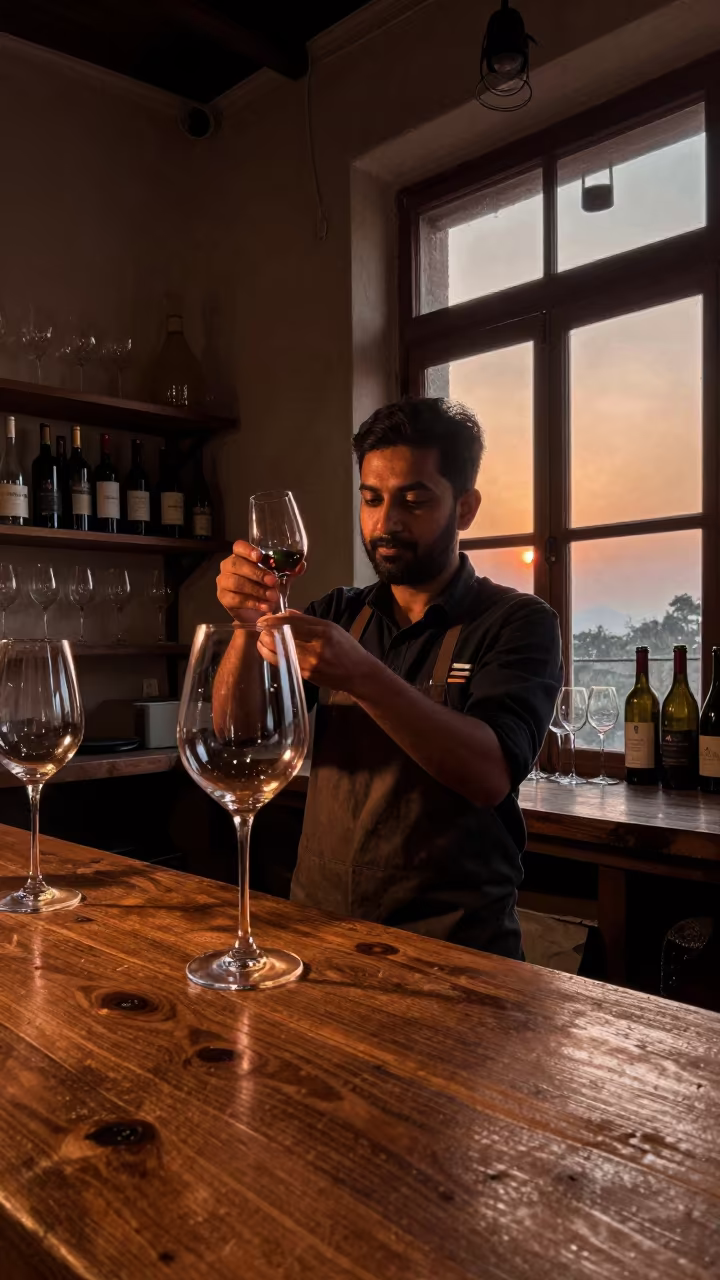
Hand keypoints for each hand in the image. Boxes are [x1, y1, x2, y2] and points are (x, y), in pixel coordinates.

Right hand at [216, 539, 305, 622]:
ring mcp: (223, 582)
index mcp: (240, 556)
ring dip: (257, 590)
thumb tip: (301, 565)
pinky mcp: (224, 598)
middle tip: (274, 582)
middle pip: (237, 564)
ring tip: (272, 597)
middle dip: (257, 573)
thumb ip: (289, 572)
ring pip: (237, 582)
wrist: (256, 614)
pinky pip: (236, 598)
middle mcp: (228, 566)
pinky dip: (253, 602)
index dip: (248, 550)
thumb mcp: (280, 580)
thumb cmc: (265, 590)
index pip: (239, 547)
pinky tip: (265, 606)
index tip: (260, 556)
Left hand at [258, 611, 377, 694]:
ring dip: (266, 645)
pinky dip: (273, 656)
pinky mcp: (305, 675)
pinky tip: (268, 651)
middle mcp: (316, 647)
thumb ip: (307, 620)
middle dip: (267, 633)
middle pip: (283, 637)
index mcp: (324, 631)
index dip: (274, 620)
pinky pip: (284, 663)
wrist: (358, 674)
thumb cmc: (347, 648)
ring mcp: (310, 663)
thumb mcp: (332, 628)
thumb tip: (286, 613)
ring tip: (261, 640)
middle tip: (260, 629)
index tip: (263, 619)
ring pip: (280, 652)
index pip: (293, 623)